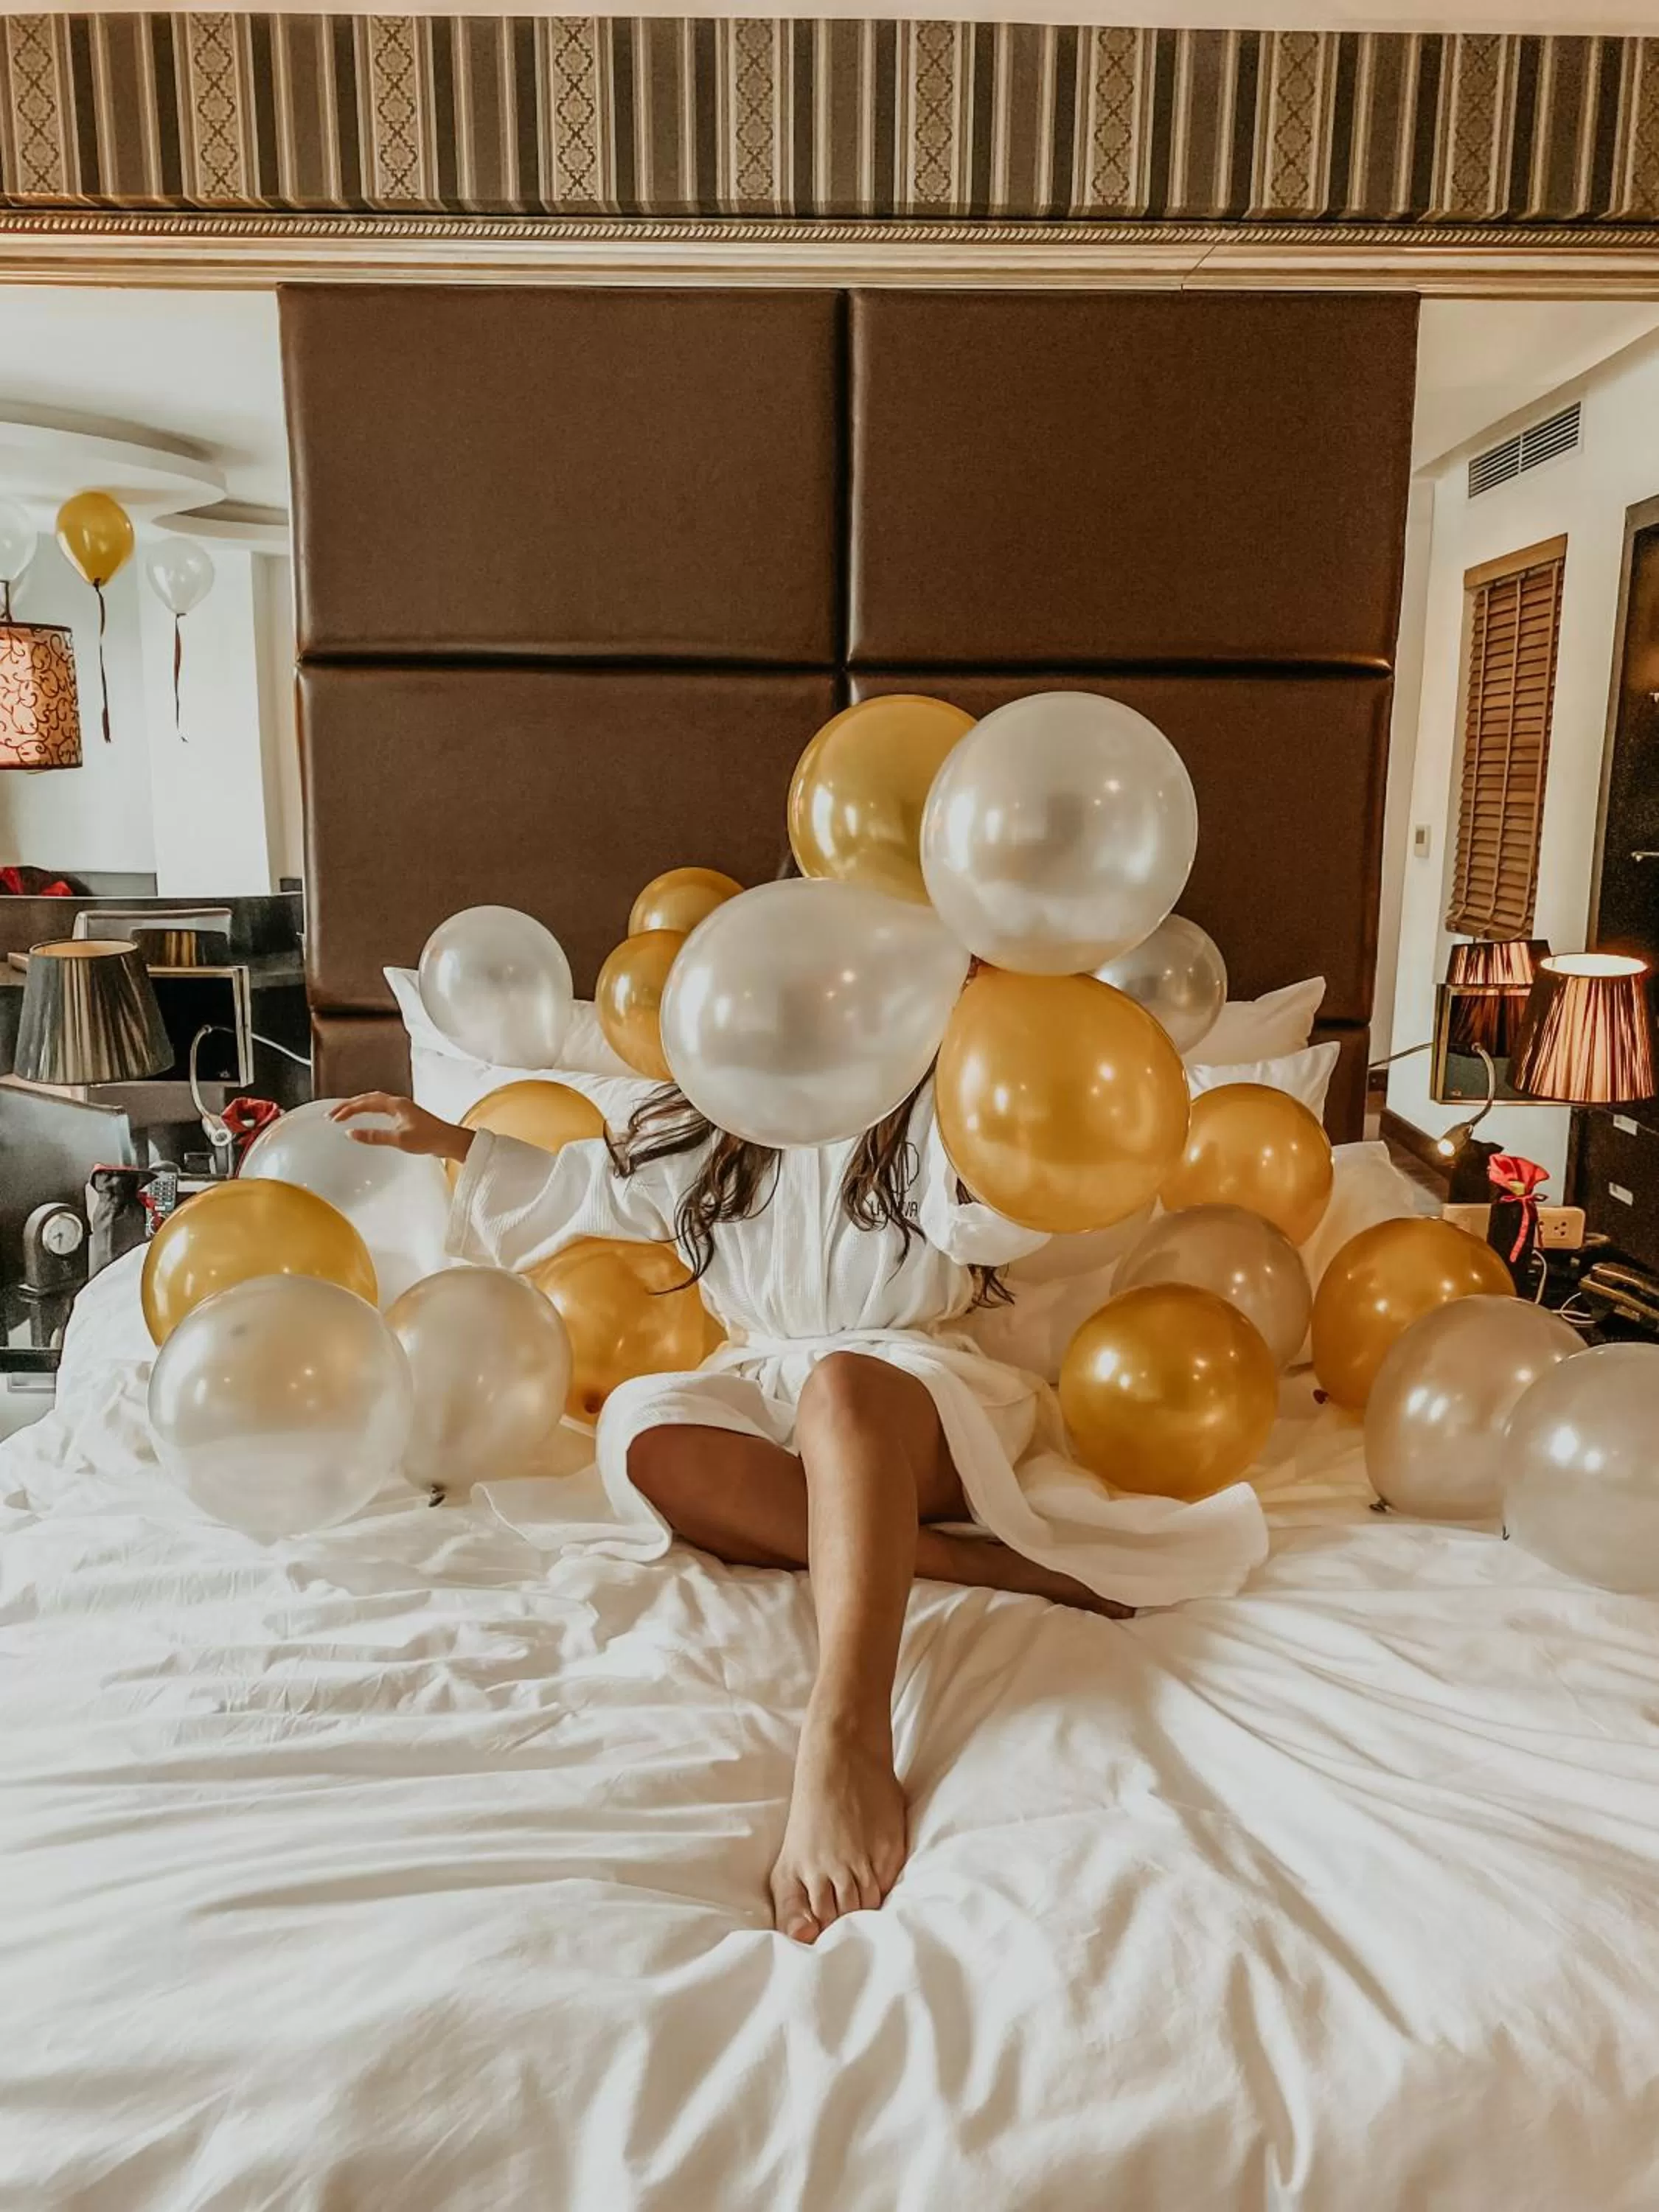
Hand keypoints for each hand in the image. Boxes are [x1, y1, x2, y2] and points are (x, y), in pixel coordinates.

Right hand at [329, 1093, 473, 1163]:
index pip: (365, 1102)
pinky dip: (369, 1110)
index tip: (334, 1117)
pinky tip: (367, 1118)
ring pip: (375, 1101)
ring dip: (358, 1106)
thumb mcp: (399, 1139)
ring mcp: (402, 1109)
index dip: (348, 1109)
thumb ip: (375, 1136)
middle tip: (333, 1114)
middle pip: (368, 1098)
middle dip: (349, 1105)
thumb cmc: (430, 1138)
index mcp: (396, 1104)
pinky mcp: (406, 1116)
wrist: (450, 1141)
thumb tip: (352, 1134)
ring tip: (344, 1114)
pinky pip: (382, 1108)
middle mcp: (398, 1103)